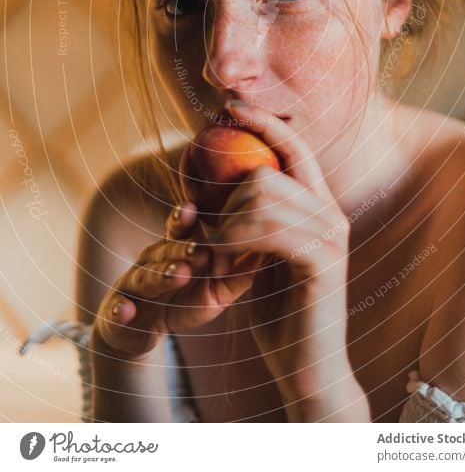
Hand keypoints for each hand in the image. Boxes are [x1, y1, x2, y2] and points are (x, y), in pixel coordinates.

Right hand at [92, 202, 255, 359]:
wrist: (137, 331)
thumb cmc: (182, 302)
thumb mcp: (215, 291)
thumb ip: (239, 274)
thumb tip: (270, 250)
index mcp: (175, 251)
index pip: (180, 230)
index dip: (184, 219)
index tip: (193, 208)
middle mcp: (152, 262)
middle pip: (165, 252)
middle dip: (181, 250)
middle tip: (200, 250)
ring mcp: (133, 286)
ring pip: (145, 278)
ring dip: (160, 276)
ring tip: (178, 275)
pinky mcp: (118, 315)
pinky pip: (117, 311)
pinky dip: (120, 311)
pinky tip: (124, 311)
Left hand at [209, 101, 363, 415]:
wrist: (308, 368)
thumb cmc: (277, 313)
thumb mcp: (256, 256)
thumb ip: (247, 220)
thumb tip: (210, 183)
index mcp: (319, 205)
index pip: (294, 146)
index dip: (263, 121)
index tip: (228, 105)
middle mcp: (331, 212)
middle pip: (266, 170)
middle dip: (222, 199)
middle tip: (203, 236)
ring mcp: (331, 235)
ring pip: (263, 193)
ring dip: (223, 225)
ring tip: (213, 261)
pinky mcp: (323, 260)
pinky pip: (267, 227)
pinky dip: (232, 241)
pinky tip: (220, 265)